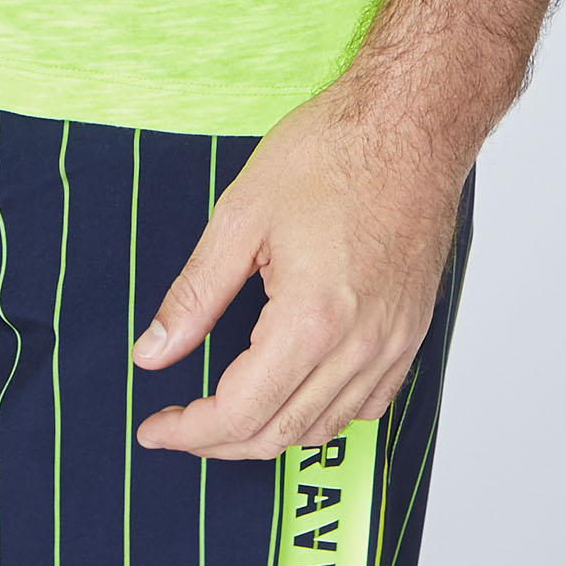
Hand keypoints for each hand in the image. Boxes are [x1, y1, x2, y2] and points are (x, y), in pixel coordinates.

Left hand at [131, 77, 465, 458]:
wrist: (411, 123)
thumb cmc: (334, 152)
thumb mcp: (240, 215)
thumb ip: (194, 295)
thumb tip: (153, 351)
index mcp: (312, 320)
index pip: (240, 413)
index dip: (189, 432)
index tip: (156, 427)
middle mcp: (359, 345)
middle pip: (280, 434)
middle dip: (219, 442)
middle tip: (179, 426)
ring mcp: (392, 343)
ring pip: (324, 428)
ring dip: (269, 434)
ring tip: (225, 413)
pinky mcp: (411, 333)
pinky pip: (367, 405)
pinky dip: (322, 416)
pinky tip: (293, 394)